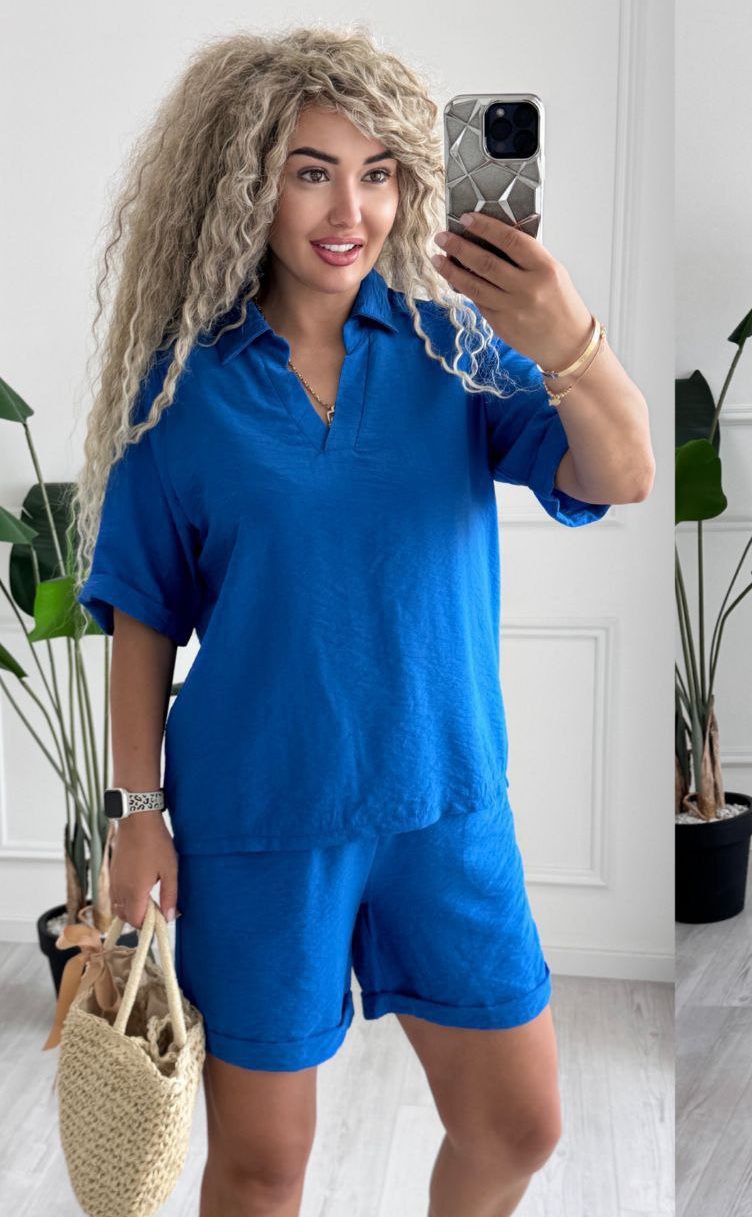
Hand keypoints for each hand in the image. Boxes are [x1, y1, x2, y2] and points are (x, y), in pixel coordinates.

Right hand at [110, 812, 178, 928]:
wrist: (137, 820)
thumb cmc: (156, 843)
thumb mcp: (170, 870)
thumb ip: (170, 896)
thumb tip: (171, 918)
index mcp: (134, 891)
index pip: (136, 921)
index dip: (149, 924)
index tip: (161, 917)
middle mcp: (119, 890)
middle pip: (125, 917)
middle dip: (139, 918)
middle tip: (156, 908)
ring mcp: (113, 881)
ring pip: (117, 907)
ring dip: (131, 909)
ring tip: (149, 897)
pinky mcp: (111, 873)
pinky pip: (114, 895)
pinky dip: (124, 899)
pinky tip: (139, 887)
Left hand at [431, 211, 593, 372]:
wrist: (568, 343)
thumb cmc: (561, 304)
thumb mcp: (552, 273)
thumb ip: (526, 258)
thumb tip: (491, 240)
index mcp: (544, 269)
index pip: (510, 240)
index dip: (486, 227)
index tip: (467, 218)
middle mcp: (527, 289)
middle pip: (485, 262)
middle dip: (459, 247)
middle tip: (442, 237)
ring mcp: (512, 309)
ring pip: (474, 285)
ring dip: (451, 270)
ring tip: (437, 258)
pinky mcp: (501, 325)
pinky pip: (478, 302)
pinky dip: (463, 288)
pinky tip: (453, 278)